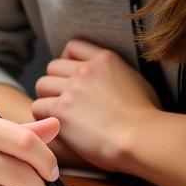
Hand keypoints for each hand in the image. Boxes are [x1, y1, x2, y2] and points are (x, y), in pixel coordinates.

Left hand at [31, 39, 159, 171]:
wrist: (142, 139)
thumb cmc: (147, 119)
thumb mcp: (136, 82)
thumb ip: (117, 73)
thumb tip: (109, 80)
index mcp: (104, 59)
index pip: (72, 46)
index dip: (67, 61)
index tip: (70, 77)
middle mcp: (85, 70)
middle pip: (52, 67)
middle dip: (55, 83)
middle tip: (62, 101)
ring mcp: (72, 89)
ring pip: (42, 85)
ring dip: (47, 99)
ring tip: (58, 115)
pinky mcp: (62, 111)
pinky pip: (38, 107)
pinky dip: (44, 117)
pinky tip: (55, 127)